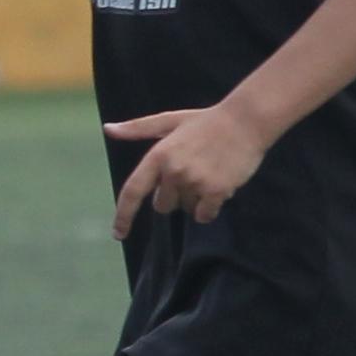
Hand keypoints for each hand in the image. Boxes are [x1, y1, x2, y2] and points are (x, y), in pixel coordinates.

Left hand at [104, 105, 274, 236]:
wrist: (247, 120)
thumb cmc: (207, 121)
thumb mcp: (170, 121)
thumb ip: (138, 128)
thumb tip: (108, 129)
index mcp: (158, 155)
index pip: (133, 191)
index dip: (123, 215)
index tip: (118, 234)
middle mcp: (173, 170)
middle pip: (163, 205)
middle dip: (174, 197)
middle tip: (193, 173)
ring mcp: (195, 181)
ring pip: (186, 209)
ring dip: (196, 199)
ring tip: (210, 172)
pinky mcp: (216, 190)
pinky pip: (205, 215)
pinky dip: (210, 208)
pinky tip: (220, 186)